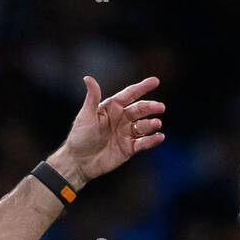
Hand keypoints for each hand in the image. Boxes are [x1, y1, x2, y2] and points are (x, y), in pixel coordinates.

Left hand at [46, 75, 165, 189]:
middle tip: (160, 107)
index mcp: (111, 107)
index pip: (129, 94)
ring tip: (156, 124)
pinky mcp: (129, 148)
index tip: (155, 81)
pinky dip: (152, 140)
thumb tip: (88, 78)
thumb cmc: (79, 136)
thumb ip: (92, 97)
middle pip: (139, 110)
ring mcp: (126, 133)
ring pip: (143, 126)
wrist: (79, 161)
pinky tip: (159, 137)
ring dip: (151, 124)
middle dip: (151, 107)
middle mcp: (121, 119)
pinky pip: (143, 143)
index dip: (142, 88)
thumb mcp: (86, 115)